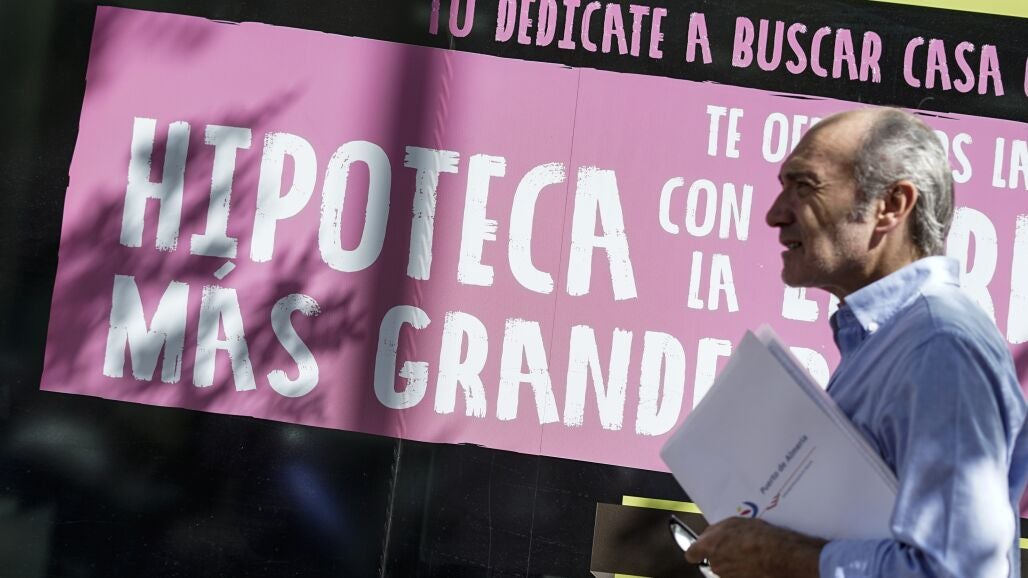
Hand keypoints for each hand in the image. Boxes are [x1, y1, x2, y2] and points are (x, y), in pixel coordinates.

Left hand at [684, 517, 825, 577]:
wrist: (779, 555)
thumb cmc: (757, 536)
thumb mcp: (733, 523)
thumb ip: (716, 531)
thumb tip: (710, 535)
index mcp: (709, 546)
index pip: (691, 554)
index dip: (697, 551)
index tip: (703, 549)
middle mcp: (715, 564)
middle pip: (712, 561)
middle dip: (721, 554)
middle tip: (736, 545)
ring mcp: (728, 576)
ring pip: (726, 569)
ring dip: (733, 563)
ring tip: (749, 553)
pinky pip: (738, 575)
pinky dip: (744, 570)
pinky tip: (755, 563)